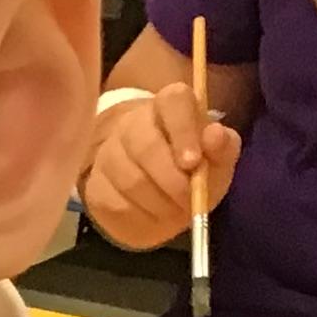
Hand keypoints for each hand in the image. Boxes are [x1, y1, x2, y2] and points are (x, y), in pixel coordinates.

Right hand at [78, 84, 240, 253]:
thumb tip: (214, 135)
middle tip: (189, 199)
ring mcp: (108, 153)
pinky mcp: (94, 184)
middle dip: (170, 178)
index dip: (183, 130)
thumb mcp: (218, 158)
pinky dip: (140, 216)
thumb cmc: (193, 168)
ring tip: (175, 210)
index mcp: (170, 105)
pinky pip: (114, 203)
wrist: (160, 194)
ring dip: (158, 202)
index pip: (173, 101)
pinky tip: (154, 216)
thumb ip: (222, 147)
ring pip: (129, 178)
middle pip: (144, 144)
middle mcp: (133, 123)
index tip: (192, 163)